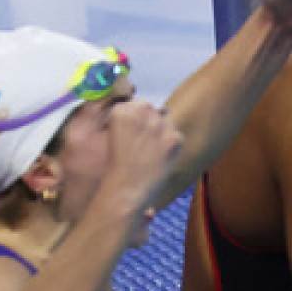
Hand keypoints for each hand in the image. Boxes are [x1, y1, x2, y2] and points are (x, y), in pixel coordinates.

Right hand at [92, 99, 185, 237]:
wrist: (126, 187)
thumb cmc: (116, 165)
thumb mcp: (114, 133)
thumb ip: (130, 118)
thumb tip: (155, 109)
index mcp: (121, 109)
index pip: (137, 103)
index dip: (138, 119)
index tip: (134, 134)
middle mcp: (140, 110)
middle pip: (153, 109)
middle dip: (151, 122)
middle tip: (144, 143)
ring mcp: (158, 123)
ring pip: (167, 120)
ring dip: (162, 132)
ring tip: (152, 151)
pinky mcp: (173, 138)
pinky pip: (177, 135)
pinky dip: (172, 146)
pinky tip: (161, 157)